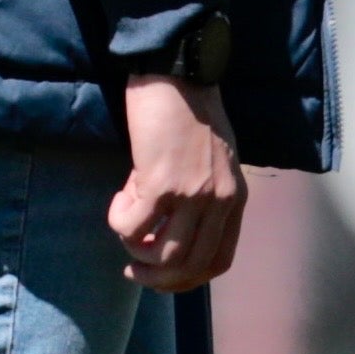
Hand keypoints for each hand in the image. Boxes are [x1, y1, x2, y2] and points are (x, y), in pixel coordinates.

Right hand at [111, 69, 245, 295]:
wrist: (178, 74)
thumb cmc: (192, 112)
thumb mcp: (216, 161)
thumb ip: (204, 196)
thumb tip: (170, 230)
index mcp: (236, 198)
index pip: (219, 261)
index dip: (187, 279)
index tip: (162, 276)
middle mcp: (220, 201)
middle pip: (189, 267)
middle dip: (156, 279)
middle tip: (133, 270)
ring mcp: (192, 194)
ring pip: (161, 255)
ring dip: (135, 252)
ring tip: (126, 228)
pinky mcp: (161, 183)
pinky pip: (131, 227)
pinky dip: (119, 222)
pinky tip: (119, 200)